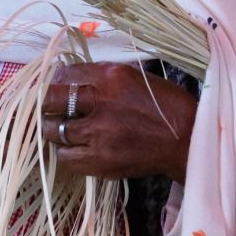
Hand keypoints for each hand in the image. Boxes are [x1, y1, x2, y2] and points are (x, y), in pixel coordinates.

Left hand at [39, 63, 197, 182]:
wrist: (187, 141)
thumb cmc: (166, 106)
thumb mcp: (136, 77)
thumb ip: (104, 76)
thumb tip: (74, 78)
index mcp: (112, 77)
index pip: (66, 74)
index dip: (57, 80)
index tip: (58, 85)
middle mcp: (101, 103)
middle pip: (52, 100)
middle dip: (48, 103)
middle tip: (51, 107)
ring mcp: (99, 135)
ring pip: (53, 131)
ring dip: (55, 128)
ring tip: (63, 128)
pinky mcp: (101, 161)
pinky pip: (66, 157)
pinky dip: (66, 152)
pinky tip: (77, 147)